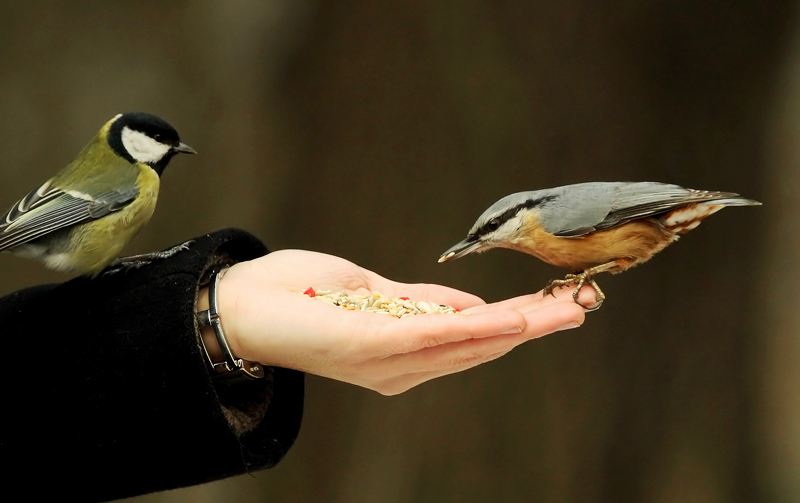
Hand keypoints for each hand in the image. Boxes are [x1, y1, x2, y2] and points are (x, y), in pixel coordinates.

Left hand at [199, 250, 591, 394]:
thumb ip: (421, 303)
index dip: (518, 323)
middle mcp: (403, 367)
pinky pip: (432, 337)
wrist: (237, 307)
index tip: (559, 304)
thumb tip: (471, 307)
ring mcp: (387, 361)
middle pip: (480, 346)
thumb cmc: (298, 298)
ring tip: (563, 310)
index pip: (472, 339)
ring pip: (466, 344)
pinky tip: (509, 319)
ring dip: (519, 327)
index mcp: (405, 352)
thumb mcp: (371, 296)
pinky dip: (474, 328)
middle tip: (582, 306)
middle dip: (534, 326)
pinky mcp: (369, 348)